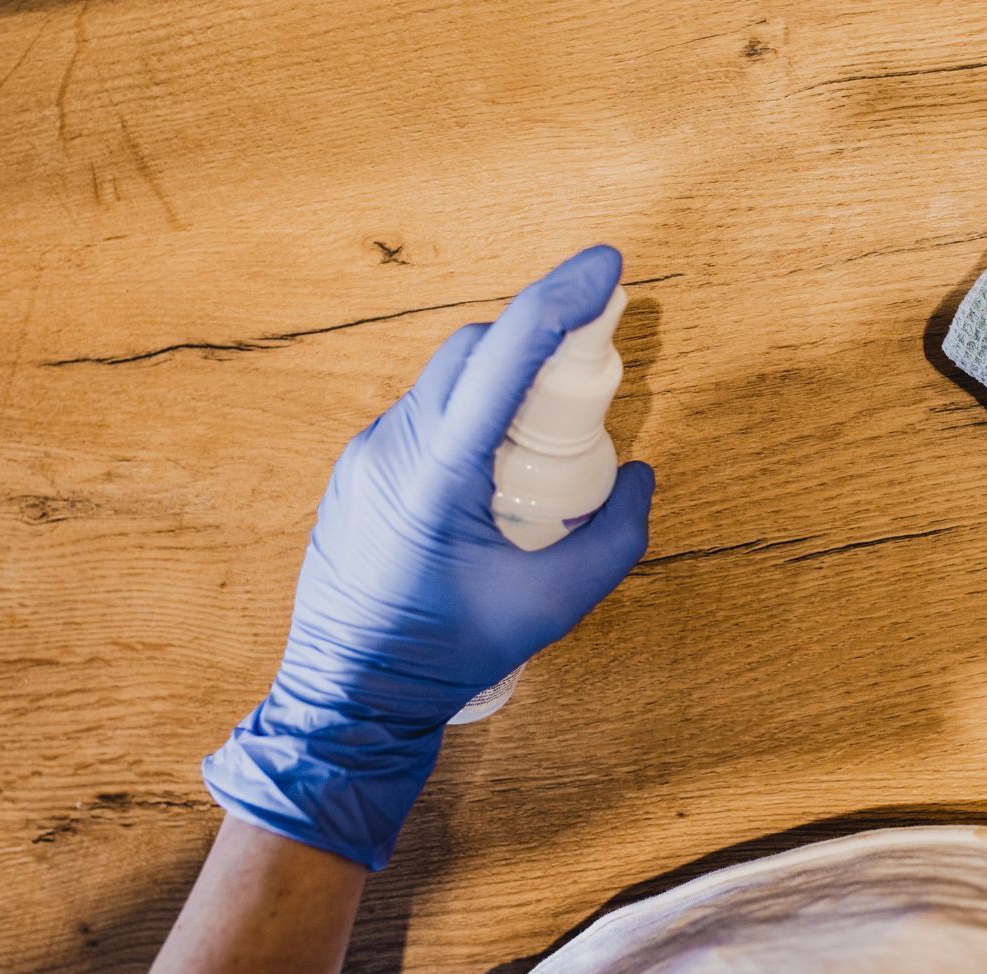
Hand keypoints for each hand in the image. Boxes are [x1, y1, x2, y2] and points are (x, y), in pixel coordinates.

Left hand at [204, 245, 654, 868]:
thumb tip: (639, 472)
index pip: (505, 353)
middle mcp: (393, 446)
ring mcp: (366, 455)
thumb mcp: (556, 604)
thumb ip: (616, 533)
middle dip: (538, 334)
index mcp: (439, 470)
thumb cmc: (451, 653)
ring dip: (502, 380)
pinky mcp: (356, 472)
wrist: (347, 697)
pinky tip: (497, 467)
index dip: (562, 295)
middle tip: (594, 352)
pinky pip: (423, 417)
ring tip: (547, 427)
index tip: (609, 265)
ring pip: (445, 381)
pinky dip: (470, 416)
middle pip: (473, 350)